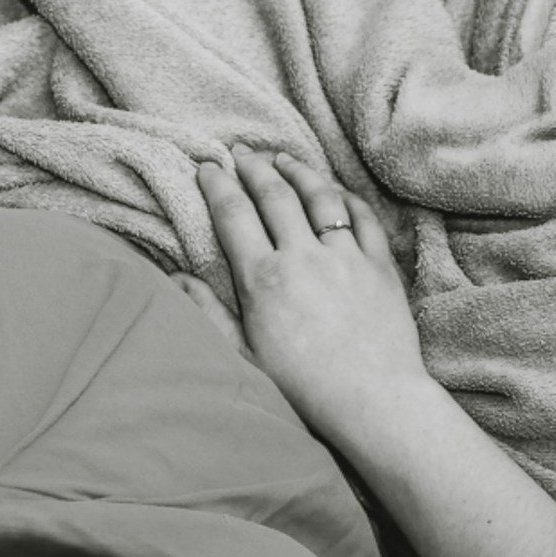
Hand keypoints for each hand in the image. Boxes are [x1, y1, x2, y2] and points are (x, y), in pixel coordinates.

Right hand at [195, 145, 431, 447]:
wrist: (374, 404)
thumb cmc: (305, 390)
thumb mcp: (244, 359)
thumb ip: (209, 314)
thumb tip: (176, 278)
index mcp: (264, 280)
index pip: (234, 215)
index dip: (218, 185)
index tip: (208, 168)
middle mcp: (303, 257)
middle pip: (274, 195)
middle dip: (254, 168)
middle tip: (241, 152)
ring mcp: (345, 257)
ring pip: (320, 196)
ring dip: (298, 171)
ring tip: (283, 159)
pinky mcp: (379, 265)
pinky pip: (363, 217)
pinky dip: (347, 197)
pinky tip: (336, 190)